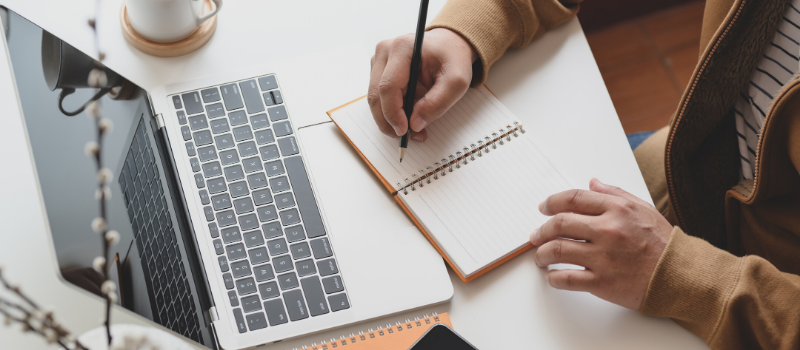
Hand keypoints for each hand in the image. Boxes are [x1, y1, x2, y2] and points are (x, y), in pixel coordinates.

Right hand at [368, 28, 476, 140]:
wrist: (449, 45)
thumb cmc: (452, 59)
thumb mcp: (456, 81)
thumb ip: (437, 103)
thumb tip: (415, 125)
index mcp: (402, 48)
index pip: (388, 86)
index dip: (393, 113)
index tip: (405, 131)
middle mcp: (385, 51)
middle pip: (376, 95)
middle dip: (389, 122)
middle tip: (407, 137)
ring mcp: (379, 60)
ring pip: (375, 99)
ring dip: (389, 120)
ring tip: (412, 130)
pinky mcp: (378, 70)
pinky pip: (379, 97)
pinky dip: (390, 113)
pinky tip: (407, 118)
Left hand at [530, 178, 672, 309]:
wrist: (681, 276)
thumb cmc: (663, 243)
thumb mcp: (642, 209)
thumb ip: (615, 194)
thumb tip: (592, 184)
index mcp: (616, 209)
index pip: (573, 199)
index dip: (552, 202)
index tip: (543, 208)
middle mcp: (608, 230)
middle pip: (559, 224)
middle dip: (541, 230)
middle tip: (536, 235)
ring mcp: (603, 257)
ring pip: (557, 250)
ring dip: (542, 254)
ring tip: (540, 257)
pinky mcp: (602, 282)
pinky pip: (566, 278)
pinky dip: (553, 278)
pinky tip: (552, 276)